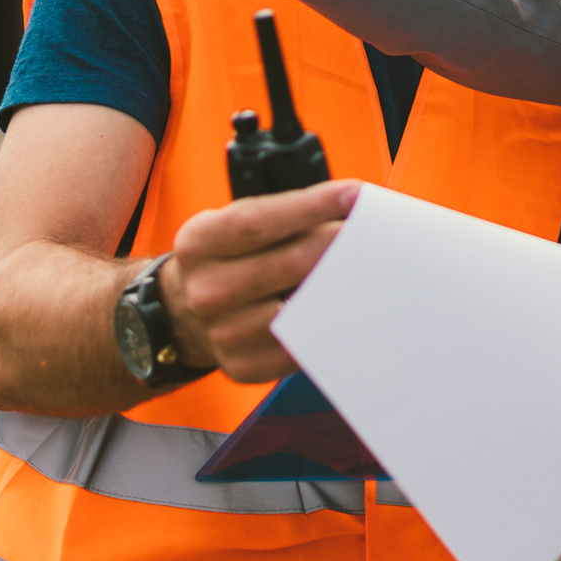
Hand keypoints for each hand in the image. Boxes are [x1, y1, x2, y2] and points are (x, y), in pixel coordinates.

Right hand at [160, 182, 359, 383]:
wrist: (184, 314)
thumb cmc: (228, 259)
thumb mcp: (235, 224)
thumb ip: (284, 215)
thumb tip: (349, 208)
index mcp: (199, 243)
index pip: (261, 222)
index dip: (313, 205)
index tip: (355, 194)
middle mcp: (205, 290)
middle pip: (289, 263)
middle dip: (340, 244)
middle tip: (376, 233)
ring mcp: (222, 333)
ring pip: (299, 309)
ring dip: (340, 287)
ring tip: (368, 270)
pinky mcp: (243, 366)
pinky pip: (299, 347)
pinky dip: (327, 326)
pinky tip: (347, 308)